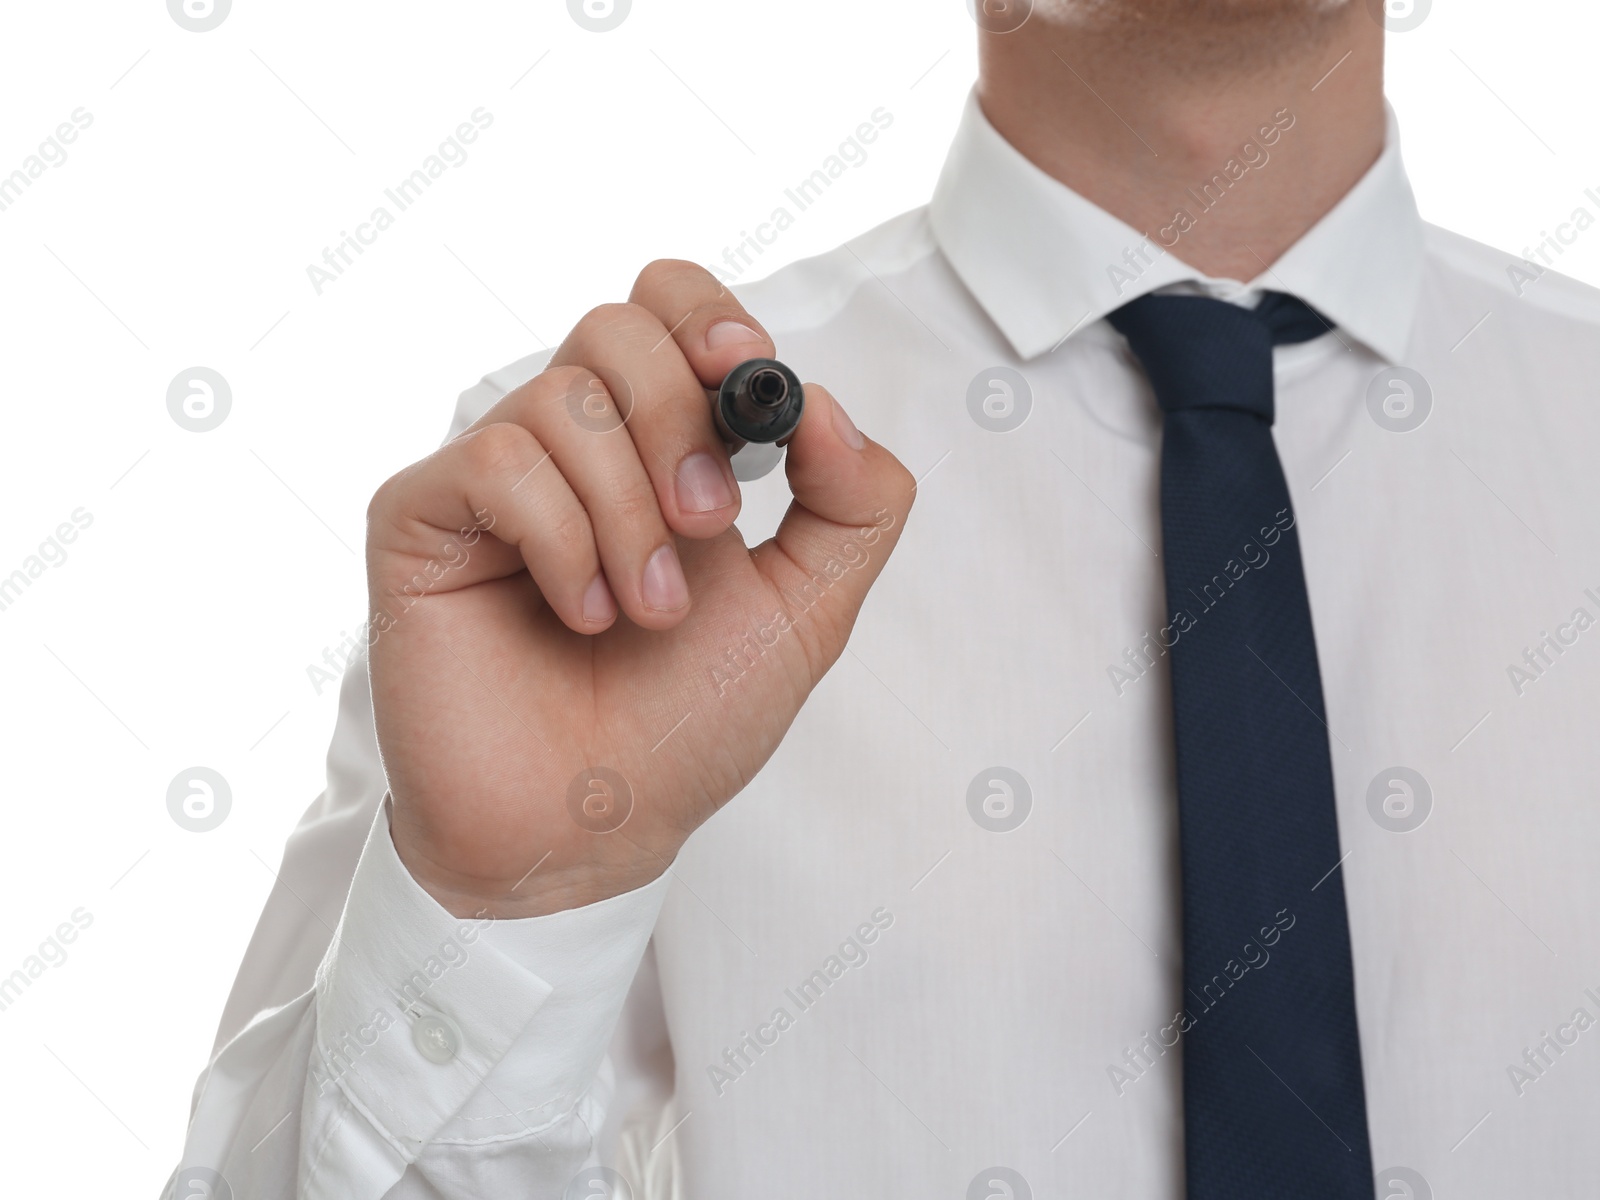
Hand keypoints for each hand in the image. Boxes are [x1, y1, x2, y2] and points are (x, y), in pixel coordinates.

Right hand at [365, 261, 915, 916]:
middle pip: (617, 327)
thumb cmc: (686, 725)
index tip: (750, 381)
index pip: (666, 305)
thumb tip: (823, 404)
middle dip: (680, 425)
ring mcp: (494, 477)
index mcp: (657, 445)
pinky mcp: (422, 516)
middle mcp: (572, 444)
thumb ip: (853, 504)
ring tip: (644, 613)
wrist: (596, 827)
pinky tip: (580, 614)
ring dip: (629, 516)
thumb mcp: (808, 611)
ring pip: (563, 399)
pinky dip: (563, 541)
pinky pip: (499, 463)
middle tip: (708, 529)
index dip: (709, 319)